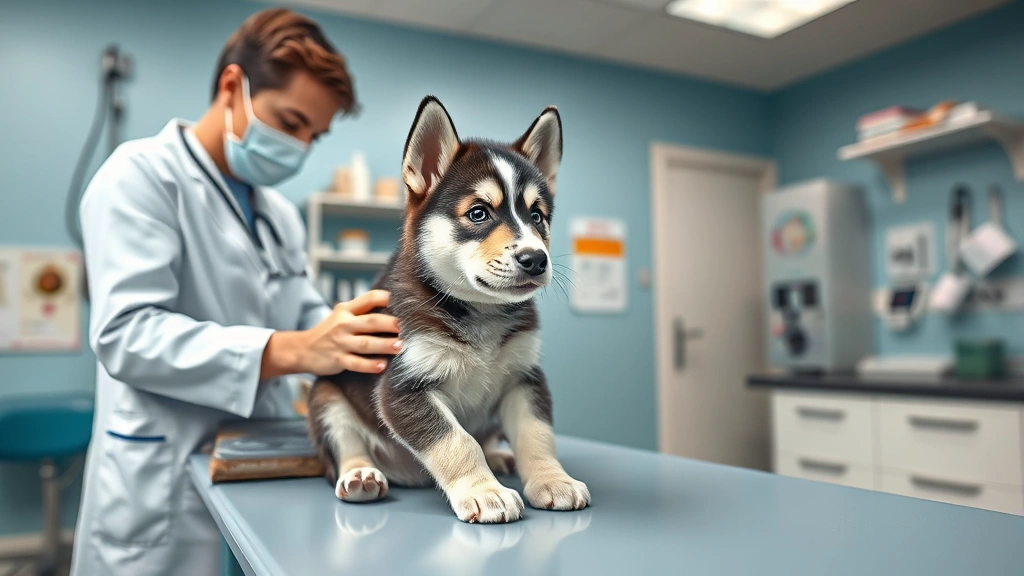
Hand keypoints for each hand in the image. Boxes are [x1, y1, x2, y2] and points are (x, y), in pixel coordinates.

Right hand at [261, 290, 401, 377]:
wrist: (302, 349)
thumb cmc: (329, 332)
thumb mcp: (341, 315)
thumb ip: (362, 310)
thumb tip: (393, 306)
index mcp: (346, 310)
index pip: (369, 298)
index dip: (387, 298)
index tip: (403, 303)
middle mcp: (343, 324)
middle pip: (371, 322)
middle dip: (389, 324)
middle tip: (405, 327)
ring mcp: (340, 343)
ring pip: (366, 344)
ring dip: (384, 345)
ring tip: (400, 346)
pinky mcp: (338, 360)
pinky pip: (356, 363)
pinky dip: (370, 365)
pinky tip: (382, 366)